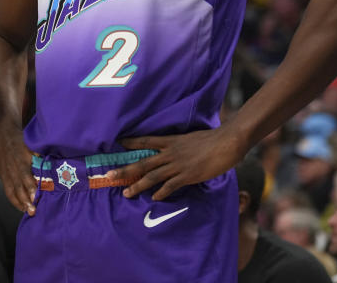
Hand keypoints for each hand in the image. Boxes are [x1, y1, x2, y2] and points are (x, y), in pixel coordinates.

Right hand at [0, 125, 36, 215]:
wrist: (1, 132)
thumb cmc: (21, 138)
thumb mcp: (31, 143)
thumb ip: (40, 154)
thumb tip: (56, 163)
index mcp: (20, 158)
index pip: (25, 175)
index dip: (30, 186)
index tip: (37, 196)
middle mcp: (12, 166)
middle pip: (18, 186)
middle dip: (26, 199)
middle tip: (34, 210)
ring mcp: (5, 172)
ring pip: (11, 190)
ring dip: (20, 202)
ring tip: (28, 212)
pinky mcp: (1, 175)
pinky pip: (7, 190)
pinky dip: (14, 199)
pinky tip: (21, 207)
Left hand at [107, 127, 245, 200]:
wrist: (227, 142)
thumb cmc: (213, 139)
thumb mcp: (192, 138)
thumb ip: (182, 145)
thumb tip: (179, 149)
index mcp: (171, 141)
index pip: (146, 140)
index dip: (131, 142)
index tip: (117, 142)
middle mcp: (171, 152)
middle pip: (143, 162)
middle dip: (125, 169)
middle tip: (109, 175)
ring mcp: (178, 164)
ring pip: (152, 176)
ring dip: (138, 185)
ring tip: (126, 193)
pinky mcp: (188, 175)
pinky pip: (171, 186)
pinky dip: (161, 192)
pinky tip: (154, 198)